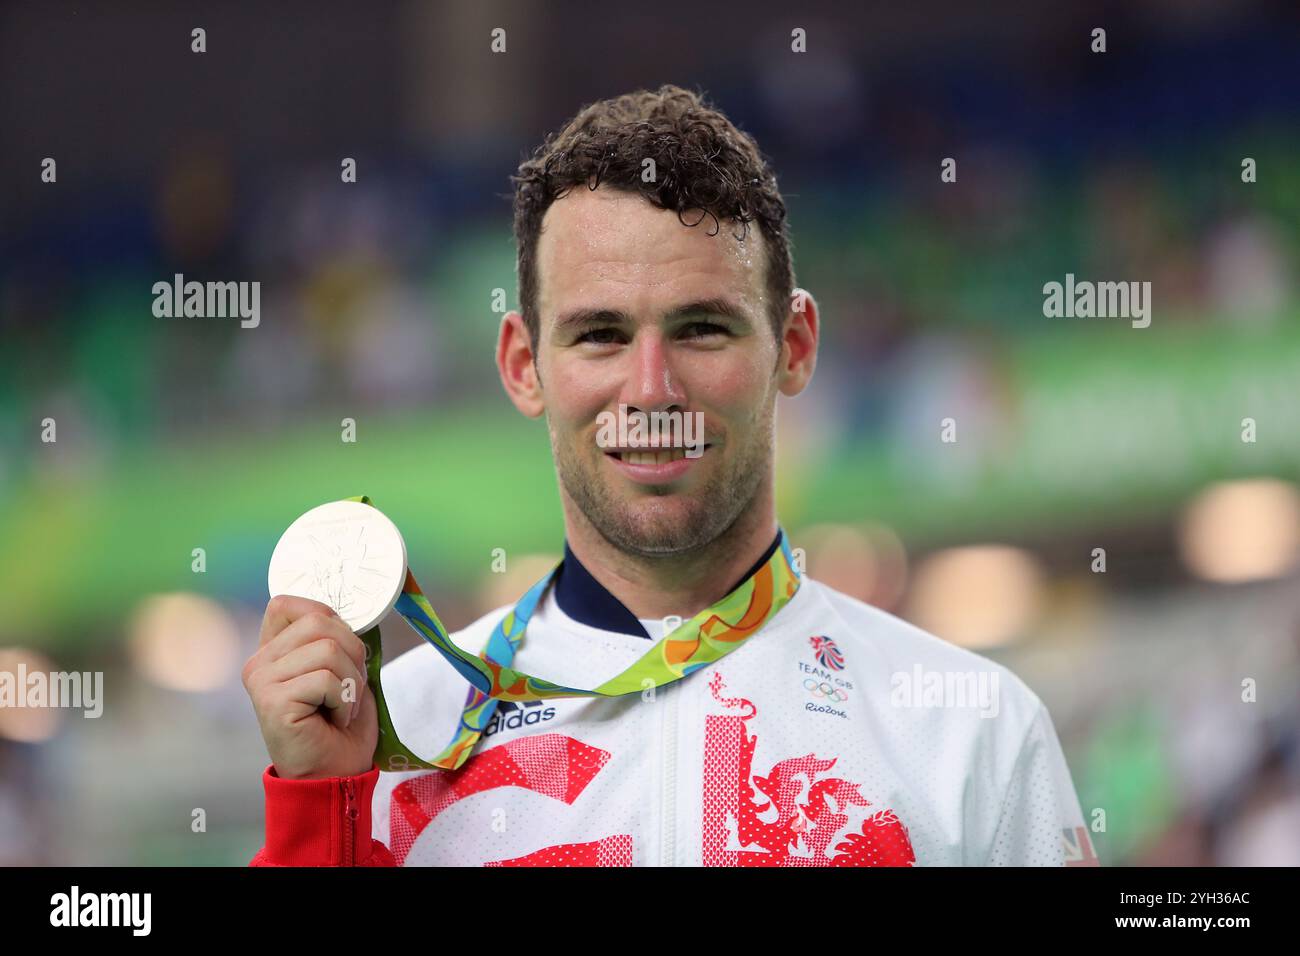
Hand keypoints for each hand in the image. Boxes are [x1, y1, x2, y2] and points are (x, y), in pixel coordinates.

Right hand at [242, 594, 376, 778]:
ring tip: (340, 706)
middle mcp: (259, 663)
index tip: (341, 650)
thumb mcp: (343, 669)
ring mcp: (261, 682)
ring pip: (328, 649)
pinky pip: (326, 679)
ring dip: (351, 681)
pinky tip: (333, 720)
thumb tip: (356, 612)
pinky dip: (343, 700)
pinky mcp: (272, 702)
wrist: (335, 774)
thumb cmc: (340, 723)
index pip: (288, 603)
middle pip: (318, 620)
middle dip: (353, 651)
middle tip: (349, 687)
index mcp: (272, 650)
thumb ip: (335, 638)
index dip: (326, 616)